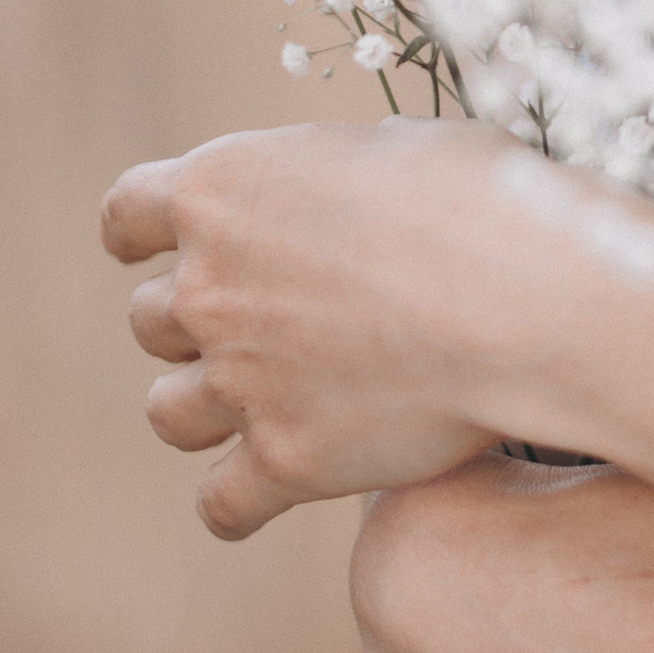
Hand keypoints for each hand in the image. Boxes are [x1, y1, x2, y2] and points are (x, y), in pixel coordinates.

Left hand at [103, 118, 531, 536]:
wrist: (526, 298)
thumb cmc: (483, 201)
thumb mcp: (403, 148)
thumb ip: (348, 173)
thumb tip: (359, 182)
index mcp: (222, 188)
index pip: (127, 213)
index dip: (140, 235)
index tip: (154, 248)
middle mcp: (208, 286)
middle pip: (150, 319)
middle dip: (197, 325)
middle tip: (261, 329)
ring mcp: (238, 379)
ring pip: (167, 413)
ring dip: (202, 409)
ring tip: (253, 410)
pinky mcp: (284, 460)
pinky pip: (220, 504)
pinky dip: (235, 504)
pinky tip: (259, 498)